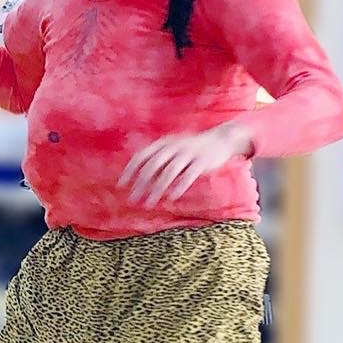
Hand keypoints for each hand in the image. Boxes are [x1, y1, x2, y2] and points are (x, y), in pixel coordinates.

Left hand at [118, 123, 253, 206]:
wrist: (221, 139)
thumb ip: (158, 162)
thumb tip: (140, 181)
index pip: (141, 156)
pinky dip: (179, 186)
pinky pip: (188, 175)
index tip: (121, 185)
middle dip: (141, 184)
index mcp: (163, 143)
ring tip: (150, 203)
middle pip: (152, 166)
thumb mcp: (173, 150)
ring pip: (169, 172)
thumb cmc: (192, 149)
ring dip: (157, 189)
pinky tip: (171, 197)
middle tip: (133, 199)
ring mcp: (188, 153)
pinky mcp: (202, 161)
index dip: (130, 171)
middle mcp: (173, 147)